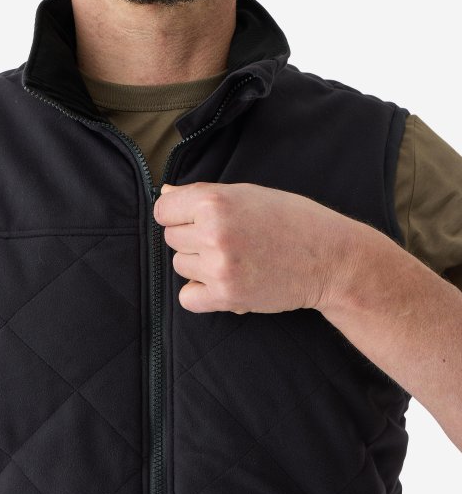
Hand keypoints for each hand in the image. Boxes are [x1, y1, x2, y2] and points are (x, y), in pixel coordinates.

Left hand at [152, 181, 360, 314]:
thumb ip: (202, 194)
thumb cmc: (293, 220)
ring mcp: (218, 267)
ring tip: (233, 259)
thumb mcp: (248, 194)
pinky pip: (188, 298)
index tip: (196, 218)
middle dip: (193, 238)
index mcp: (215, 202)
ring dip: (199, 265)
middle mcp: (212, 233)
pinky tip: (223, 282)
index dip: (179, 214)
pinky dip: (201, 293)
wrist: (330, 259)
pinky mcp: (227, 297)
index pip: (162, 210)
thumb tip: (165, 195)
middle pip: (172, 238)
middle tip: (227, 239)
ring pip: (180, 266)